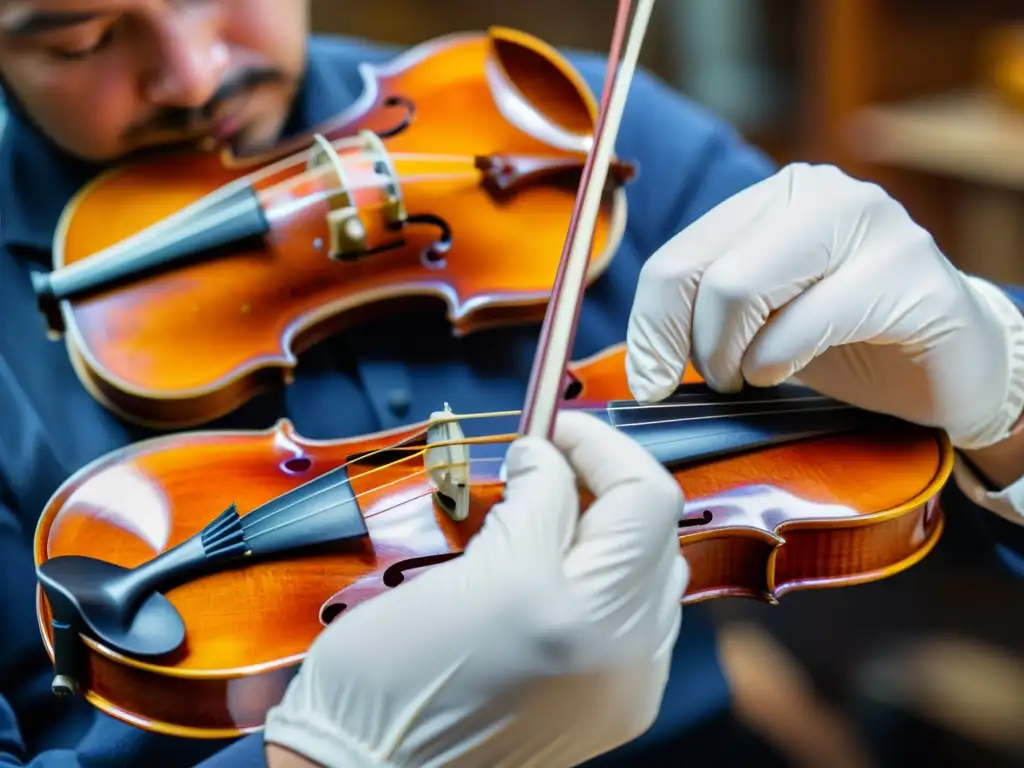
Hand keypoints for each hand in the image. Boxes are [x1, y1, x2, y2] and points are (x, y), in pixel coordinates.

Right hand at [263, 411, 687, 767]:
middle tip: (542, 466)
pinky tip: (554, 578)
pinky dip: (605, 577)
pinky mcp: (614, 706)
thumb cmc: (394, 679)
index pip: (643, 498)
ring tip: (543, 521)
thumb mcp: (466, 570)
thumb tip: (550, 456)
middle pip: (653, 531)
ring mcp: (627, 687)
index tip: (552, 427)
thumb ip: (532, 501)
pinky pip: (636, 617)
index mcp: (591, 619)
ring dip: (605, 529)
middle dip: (601, 484)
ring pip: (648, 570)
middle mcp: (629, 659)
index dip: (600, 446)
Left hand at [626, 162, 1023, 452]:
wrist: (952, 361)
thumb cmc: (846, 338)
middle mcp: (822, 193)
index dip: (649, 329)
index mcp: (775, 196)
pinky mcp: (909, 275)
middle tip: (719, 382)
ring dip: (736, 360)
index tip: (648, 383)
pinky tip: (792, 373)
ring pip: (741, 291)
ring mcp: (872, 225)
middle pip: (705, 276)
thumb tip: (632, 357)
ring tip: (758, 376)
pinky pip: (803, 326)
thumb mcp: (760, 315)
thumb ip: (702, 310)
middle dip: (694, 348)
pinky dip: (779, 365)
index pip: (676, 259)